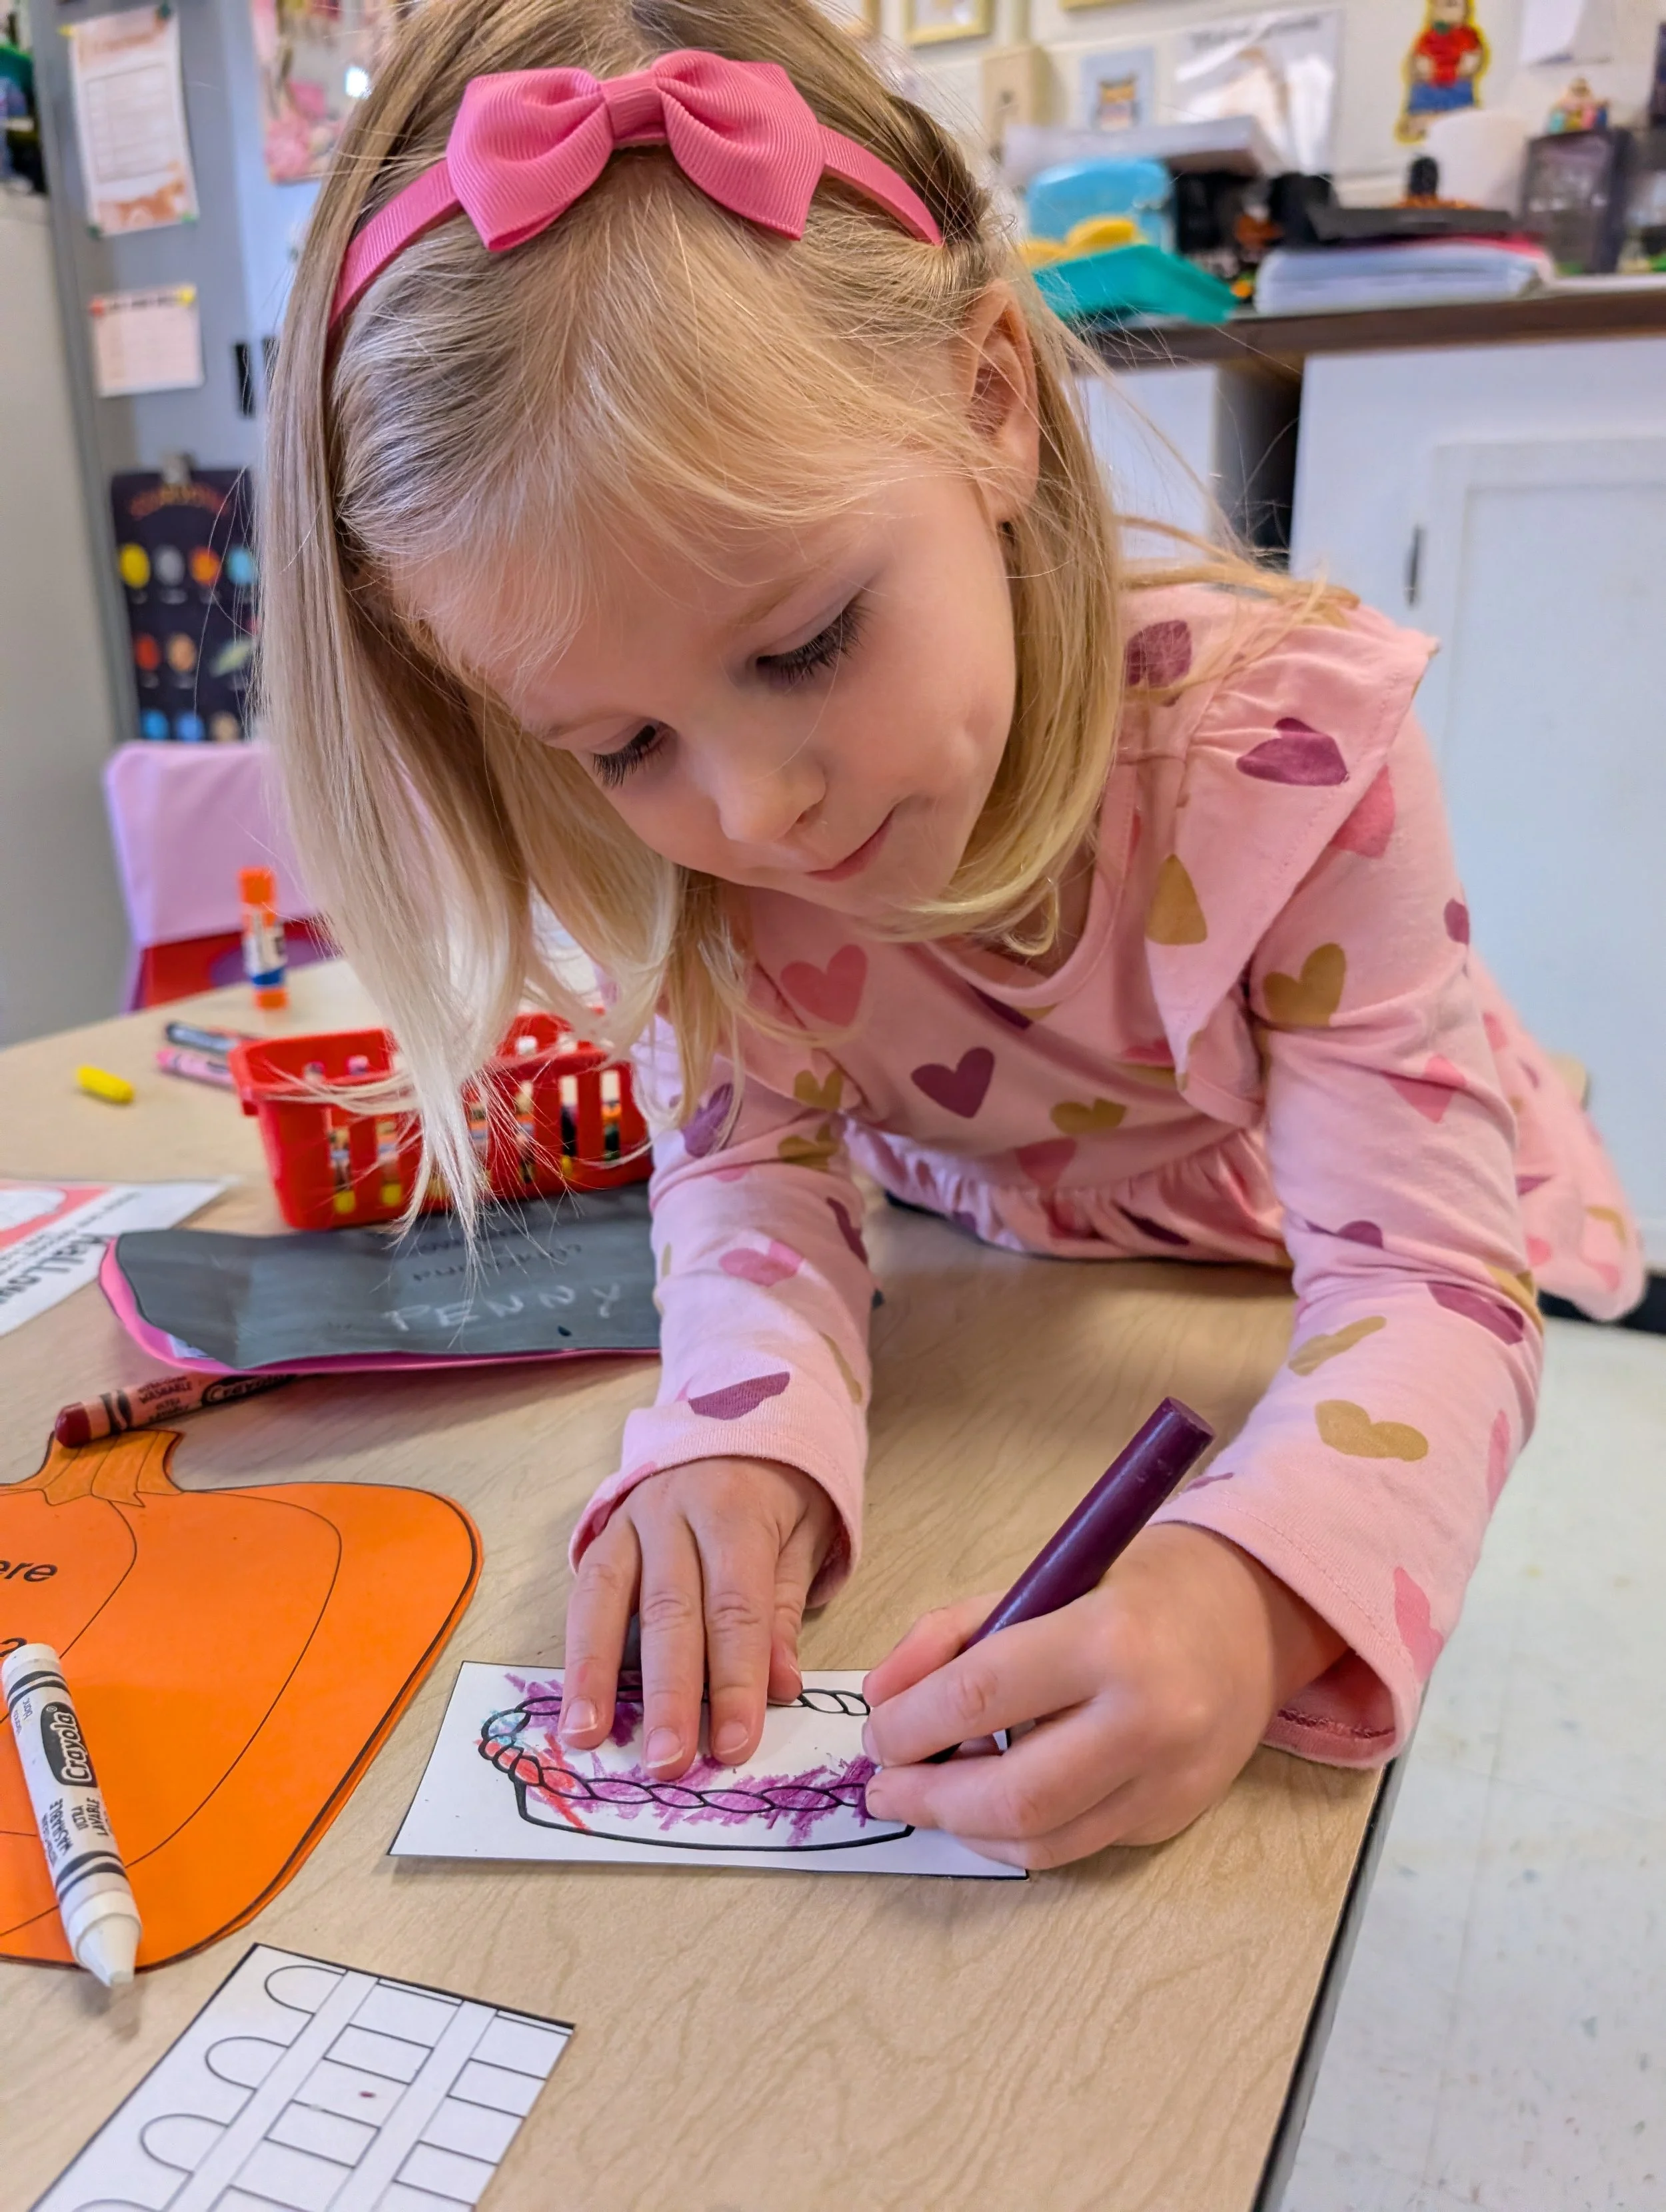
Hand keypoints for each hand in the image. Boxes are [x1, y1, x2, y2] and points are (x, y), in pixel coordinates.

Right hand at [560, 1457, 837, 1781]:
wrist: (739, 1408)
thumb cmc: (780, 1487)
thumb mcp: (805, 1534)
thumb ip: (786, 1610)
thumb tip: (780, 1686)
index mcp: (737, 1511)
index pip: (736, 1607)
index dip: (735, 1679)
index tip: (734, 1744)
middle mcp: (675, 1511)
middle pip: (670, 1610)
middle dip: (669, 1693)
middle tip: (666, 1761)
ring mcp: (631, 1519)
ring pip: (609, 1599)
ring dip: (597, 1675)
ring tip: (587, 1738)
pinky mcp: (603, 1531)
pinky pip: (585, 1592)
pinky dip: (577, 1651)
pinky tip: (572, 1702)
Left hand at [861, 1525, 1345, 1868]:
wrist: (1254, 1612)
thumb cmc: (1137, 1586)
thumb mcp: (1041, 1579)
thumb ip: (954, 1634)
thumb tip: (881, 1697)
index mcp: (1109, 1640)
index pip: (981, 1696)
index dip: (909, 1724)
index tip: (873, 1733)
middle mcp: (1149, 1719)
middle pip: (1012, 1793)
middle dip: (927, 1799)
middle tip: (883, 1787)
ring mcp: (1169, 1779)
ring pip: (1042, 1840)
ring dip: (965, 1828)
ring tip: (925, 1801)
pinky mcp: (1174, 1816)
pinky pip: (1078, 1844)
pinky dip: (1019, 1832)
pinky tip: (988, 1805)